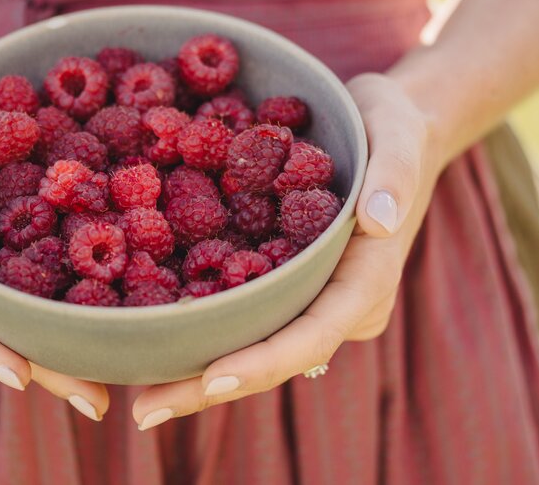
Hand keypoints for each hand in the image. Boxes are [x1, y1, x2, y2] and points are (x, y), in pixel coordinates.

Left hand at [131, 72, 439, 430]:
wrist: (384, 127)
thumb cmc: (392, 127)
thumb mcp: (398, 133)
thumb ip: (394, 173)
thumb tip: (379, 220)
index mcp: (367, 281)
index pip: (314, 334)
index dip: (263, 362)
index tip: (209, 380)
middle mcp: (338, 303)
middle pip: (275, 356)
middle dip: (211, 386)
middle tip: (144, 410)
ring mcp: (313, 296)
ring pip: (257, 345)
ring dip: (200, 373)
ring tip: (140, 395)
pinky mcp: (289, 280)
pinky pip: (248, 315)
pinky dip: (206, 333)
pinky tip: (157, 340)